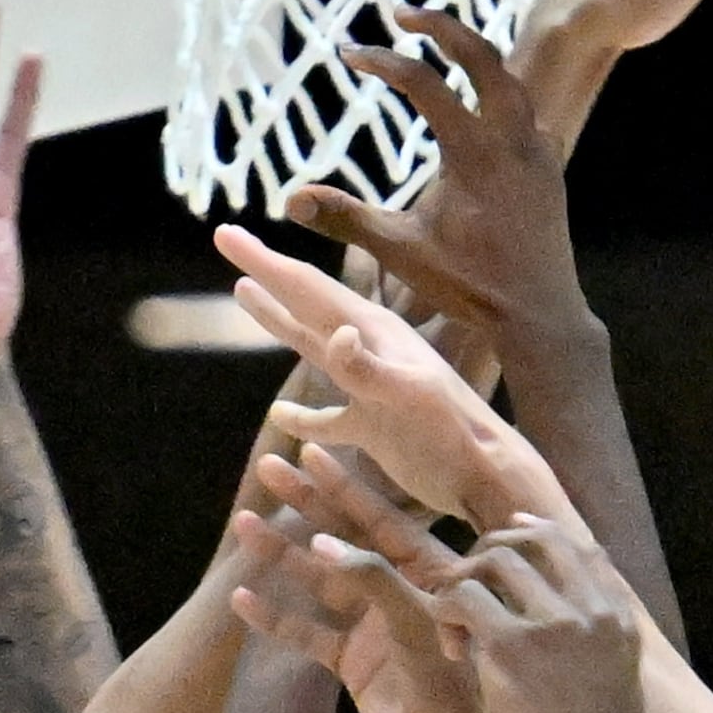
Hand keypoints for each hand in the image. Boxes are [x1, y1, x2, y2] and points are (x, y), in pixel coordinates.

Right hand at [216, 226, 566, 529]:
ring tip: (243, 293)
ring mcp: (371, 389)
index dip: (264, 261)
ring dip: (278, 320)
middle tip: (227, 239)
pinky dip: (305, 417)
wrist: (489, 478)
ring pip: (313, 347)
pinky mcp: (377, 428)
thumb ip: (372, 368)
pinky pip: (330, 418)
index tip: (223, 233)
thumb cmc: (458, 436)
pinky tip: (283, 418)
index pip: (307, 287)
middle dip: (264, 272)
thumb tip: (335, 334)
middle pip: (305, 302)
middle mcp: (370, 350)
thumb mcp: (414, 394)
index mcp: (374, 333)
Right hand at [224, 489, 479, 712]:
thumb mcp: (419, 624)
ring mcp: (372, 626)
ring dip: (281, 555)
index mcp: (427, 572)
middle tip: (267, 470)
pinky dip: (275, 619)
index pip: (380, 517)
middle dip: (305, 504)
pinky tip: (241, 600)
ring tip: (243, 525)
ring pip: (318, 582)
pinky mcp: (353, 663)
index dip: (345, 485)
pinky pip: (306, 634)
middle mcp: (398, 591)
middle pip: (342, 538)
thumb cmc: (459, 684)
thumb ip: (375, 582)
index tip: (311, 451)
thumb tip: (321, 543)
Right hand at [297, 11, 580, 369]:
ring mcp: (538, 151)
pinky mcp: (551, 169)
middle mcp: (512, 140)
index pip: (423, 82)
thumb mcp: (399, 250)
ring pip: (510, 80)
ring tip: (443, 47)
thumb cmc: (468, 286)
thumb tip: (290, 200)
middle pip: (481, 55)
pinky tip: (484, 108)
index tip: (349, 54)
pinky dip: (502, 96)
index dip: (382, 61)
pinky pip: (528, 114)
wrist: (539, 315)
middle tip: (402, 14)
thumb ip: (346, 217)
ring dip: (476, 56)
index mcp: (473, 152)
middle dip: (440, 27)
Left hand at [432, 519, 646, 712]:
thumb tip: (599, 617)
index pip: (582, 549)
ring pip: (494, 562)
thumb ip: (607, 645)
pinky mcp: (509, 644)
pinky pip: (464, 597)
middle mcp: (591, 612)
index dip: (542, 532)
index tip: (513, 531)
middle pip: (536, 542)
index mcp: (619, 621)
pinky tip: (447, 642)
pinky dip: (447, 611)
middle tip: (467, 578)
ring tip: (454, 622)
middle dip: (493, 549)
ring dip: (464, 584)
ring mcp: (552, 624)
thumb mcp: (621, 690)